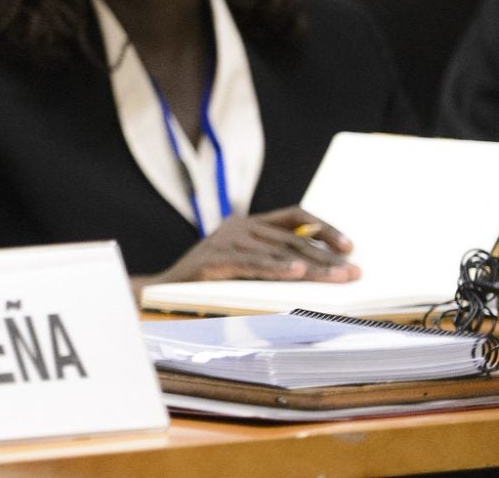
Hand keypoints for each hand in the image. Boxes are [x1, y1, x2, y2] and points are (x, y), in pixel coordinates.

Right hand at [146, 206, 358, 285]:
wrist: (158, 295)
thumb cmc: (206, 283)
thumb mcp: (241, 264)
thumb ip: (270, 259)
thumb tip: (318, 269)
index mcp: (246, 225)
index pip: (294, 217)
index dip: (323, 229)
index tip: (349, 247)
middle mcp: (238, 227)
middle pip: (293, 239)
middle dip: (328, 257)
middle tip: (355, 273)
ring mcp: (224, 242)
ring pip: (279, 252)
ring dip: (314, 267)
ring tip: (339, 278)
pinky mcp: (213, 260)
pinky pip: (253, 264)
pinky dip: (277, 268)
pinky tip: (298, 273)